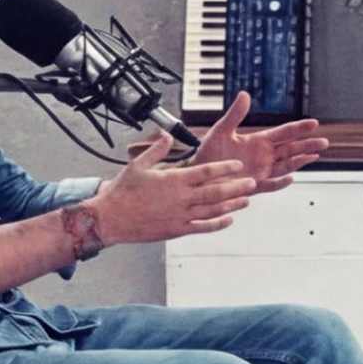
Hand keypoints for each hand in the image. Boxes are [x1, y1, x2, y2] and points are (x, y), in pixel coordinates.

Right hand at [84, 132, 254, 244]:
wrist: (110, 218)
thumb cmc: (122, 191)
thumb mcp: (138, 164)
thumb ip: (156, 149)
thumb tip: (166, 134)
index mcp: (173, 179)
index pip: (205, 171)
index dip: (224, 167)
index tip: (238, 164)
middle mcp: (180, 198)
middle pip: (215, 191)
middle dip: (236, 186)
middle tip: (252, 182)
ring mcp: (180, 215)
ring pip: (213, 210)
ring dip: (231, 204)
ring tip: (246, 200)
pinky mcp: (176, 229)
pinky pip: (202, 227)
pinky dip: (217, 224)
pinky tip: (229, 220)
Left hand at [191, 90, 329, 193]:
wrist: (198, 175)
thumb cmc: (208, 153)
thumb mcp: (221, 130)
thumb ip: (235, 114)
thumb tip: (244, 95)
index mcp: (258, 141)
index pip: (283, 133)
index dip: (298, 128)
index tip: (313, 123)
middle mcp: (263, 156)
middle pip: (291, 149)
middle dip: (307, 145)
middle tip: (323, 141)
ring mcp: (261, 171)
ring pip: (286, 166)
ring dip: (300, 161)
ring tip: (313, 155)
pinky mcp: (254, 186)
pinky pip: (271, 184)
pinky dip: (281, 182)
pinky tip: (290, 177)